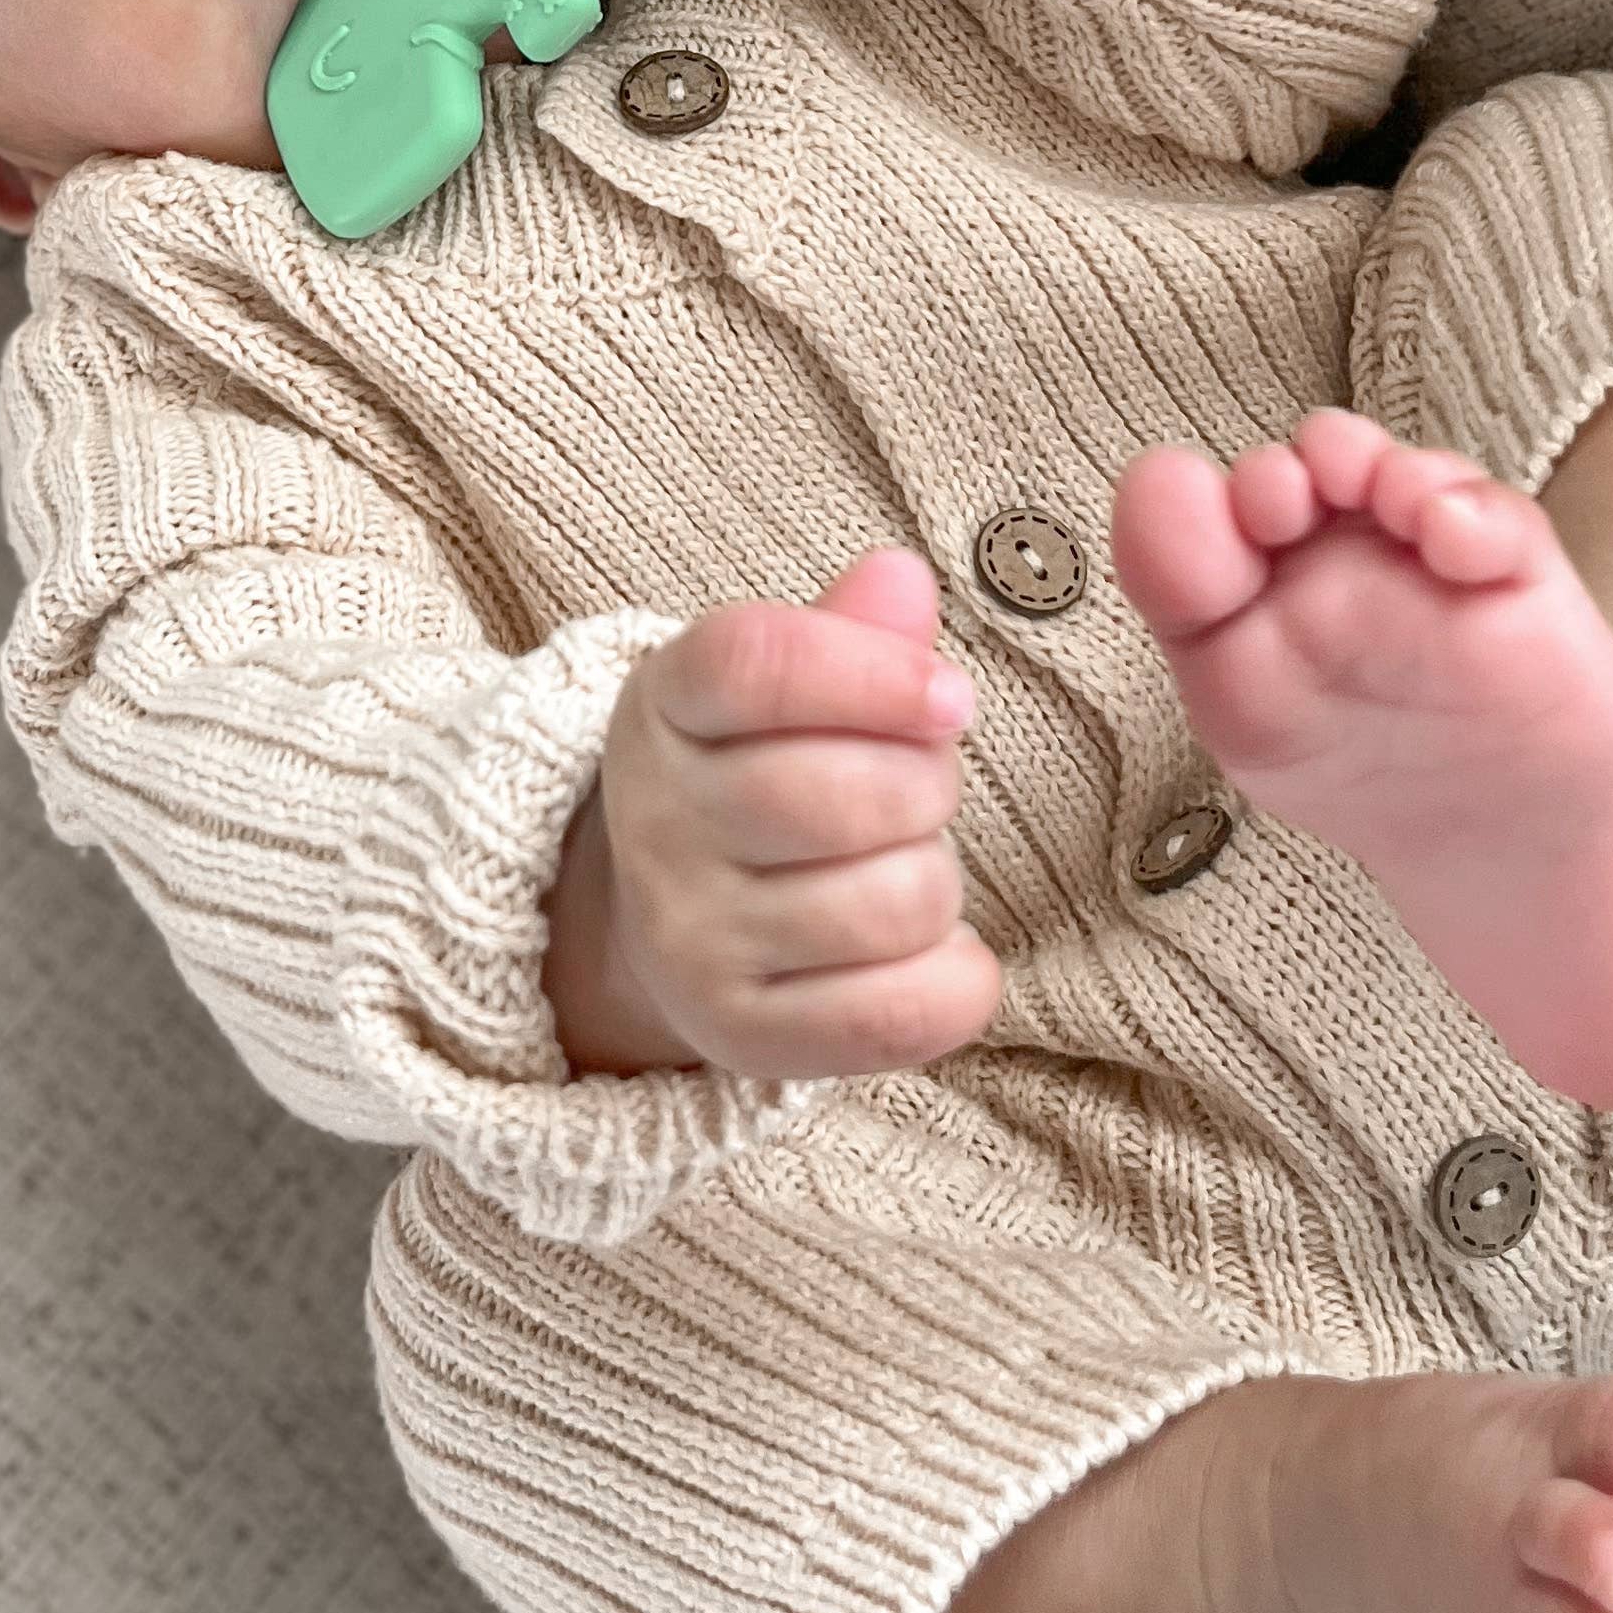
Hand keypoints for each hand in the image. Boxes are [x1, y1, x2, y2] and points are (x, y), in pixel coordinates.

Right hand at [542, 550, 1003, 1079]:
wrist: (667, 922)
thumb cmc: (761, 774)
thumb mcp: (784, 687)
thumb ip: (850, 633)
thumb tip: (900, 579)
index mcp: (665, 703)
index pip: (754, 665)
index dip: (872, 673)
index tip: (949, 697)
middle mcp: (657, 823)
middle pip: (842, 795)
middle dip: (926, 785)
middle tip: (917, 790)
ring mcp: (690, 938)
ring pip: (890, 904)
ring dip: (934, 879)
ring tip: (901, 868)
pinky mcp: (738, 1033)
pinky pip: (897, 1014)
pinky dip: (955, 979)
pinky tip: (935, 950)